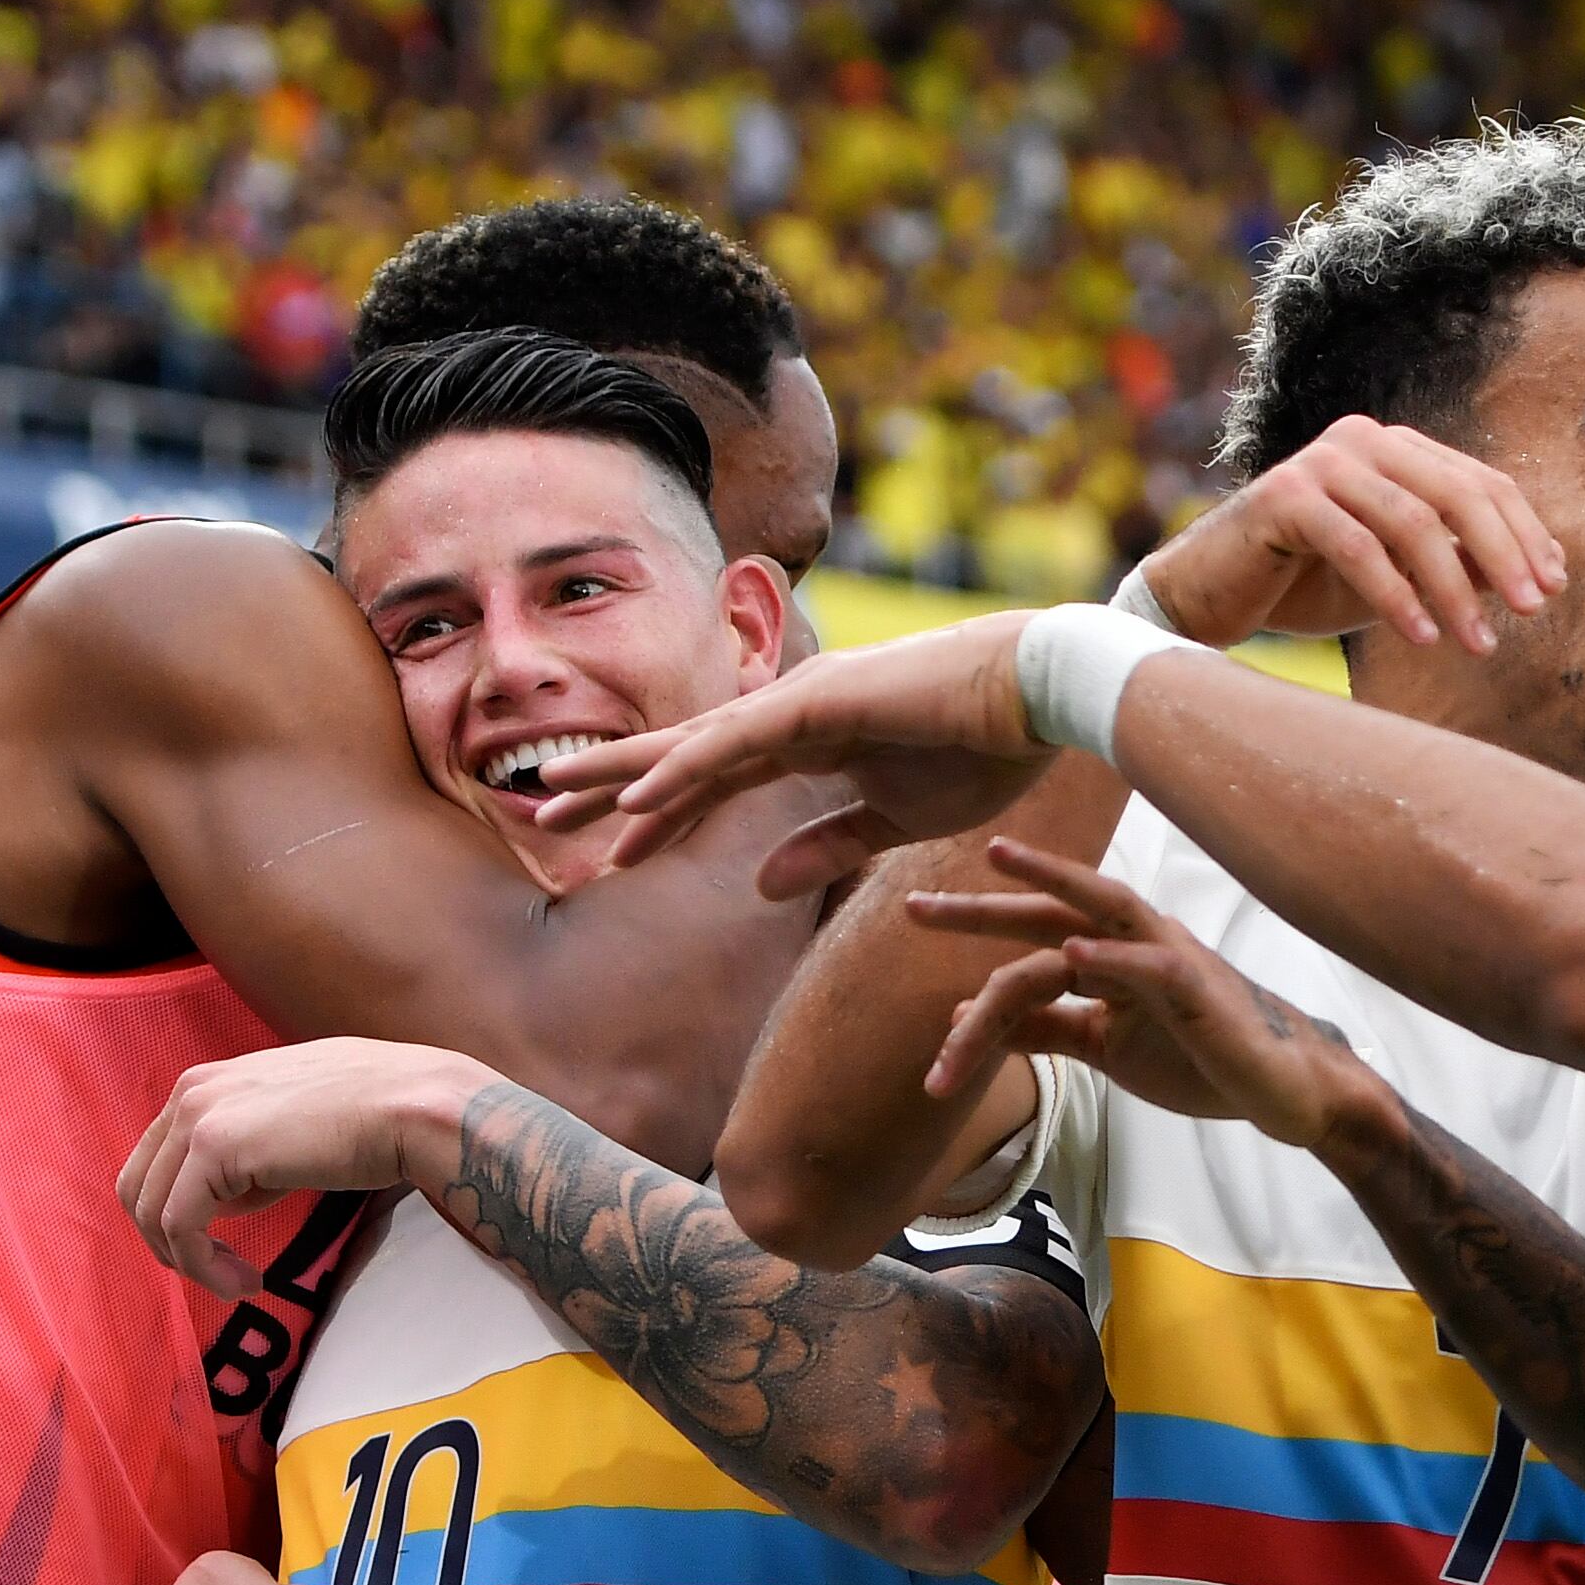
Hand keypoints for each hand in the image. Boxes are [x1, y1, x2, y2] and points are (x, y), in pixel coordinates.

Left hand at [122, 1038, 494, 1294]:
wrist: (413, 1107)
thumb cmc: (376, 1116)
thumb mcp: (292, 1128)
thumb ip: (252, 1151)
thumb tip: (230, 1197)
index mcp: (208, 1082)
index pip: (155, 1161)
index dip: (177, 1216)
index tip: (224, 1252)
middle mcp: (193, 1091)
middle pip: (138, 1188)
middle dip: (171, 1245)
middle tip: (224, 1276)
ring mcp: (199, 1115)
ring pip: (152, 1212)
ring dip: (191, 1264)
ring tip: (241, 1285)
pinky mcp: (214, 1147)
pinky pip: (179, 1226)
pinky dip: (203, 1267)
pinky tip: (249, 1282)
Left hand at [533, 615, 1056, 891]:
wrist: (1043, 700)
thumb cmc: (984, 750)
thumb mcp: (894, 820)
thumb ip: (827, 845)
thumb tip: (761, 883)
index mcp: (810, 740)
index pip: (714, 779)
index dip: (659, 815)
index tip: (608, 856)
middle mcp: (791, 713)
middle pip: (682, 754)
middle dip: (611, 783)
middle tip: (541, 811)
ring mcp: (802, 701)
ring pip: (692, 744)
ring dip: (623, 775)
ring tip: (556, 800)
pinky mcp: (821, 702)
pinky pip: (737, 743)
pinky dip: (683, 769)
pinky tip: (636, 796)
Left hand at [906, 839, 1389, 1151]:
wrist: (1279, 1088)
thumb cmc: (1197, 1058)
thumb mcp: (1103, 1046)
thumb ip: (1043, 1029)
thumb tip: (969, 1020)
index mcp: (1110, 956)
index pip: (1033, 930)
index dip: (977, 921)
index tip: (917, 918)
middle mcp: (1135, 943)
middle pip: (1051, 910)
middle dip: (986, 903)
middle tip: (918, 903)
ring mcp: (1169, 961)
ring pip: (1101, 914)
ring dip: (1052, 884)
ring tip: (998, 862)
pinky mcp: (1199, 993)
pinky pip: (1154, 966)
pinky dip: (1114, 956)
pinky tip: (1074, 952)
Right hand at [1137, 416, 1563, 652]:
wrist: (1204, 597)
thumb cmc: (1302, 586)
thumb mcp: (1397, 576)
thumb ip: (1456, 563)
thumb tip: (1539, 573)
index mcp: (1394, 449)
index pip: (1480, 482)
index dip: (1524, 533)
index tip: (1552, 587)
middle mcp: (1361, 441)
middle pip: (1458, 493)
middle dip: (1504, 554)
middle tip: (1533, 611)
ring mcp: (1320, 463)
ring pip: (1413, 522)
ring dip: (1454, 589)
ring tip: (1479, 644)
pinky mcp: (1284, 497)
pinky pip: (1358, 547)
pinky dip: (1396, 596)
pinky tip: (1423, 637)